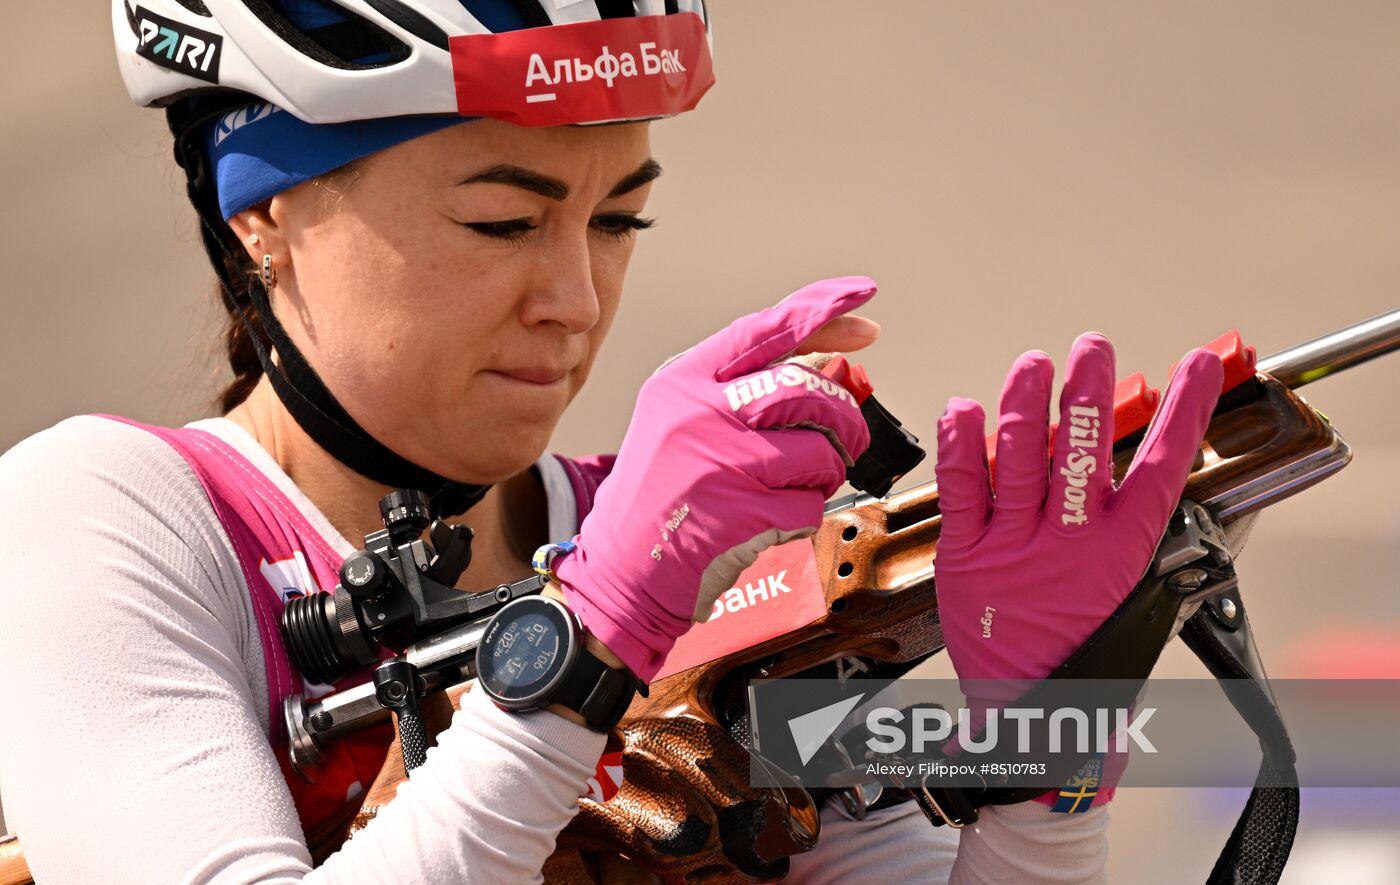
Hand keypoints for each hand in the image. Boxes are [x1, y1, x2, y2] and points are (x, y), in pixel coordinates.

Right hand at [556, 278, 878, 680]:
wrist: (620, 569)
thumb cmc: (661, 492)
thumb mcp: (681, 418)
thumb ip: (746, 387)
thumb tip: (836, 365)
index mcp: (683, 380)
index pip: (766, 328)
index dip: (822, 308)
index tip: (864, 294)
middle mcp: (699, 412)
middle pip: (807, 389)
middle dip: (841, 416)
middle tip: (842, 437)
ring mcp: (721, 463)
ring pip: (820, 449)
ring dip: (821, 472)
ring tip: (784, 486)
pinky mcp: (742, 513)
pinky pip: (810, 503)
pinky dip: (801, 515)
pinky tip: (764, 521)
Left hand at [933, 334, 1220, 797]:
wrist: (1029, 713)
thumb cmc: (1079, 651)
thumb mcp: (1124, 591)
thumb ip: (1123, 528)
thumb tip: (1131, 467)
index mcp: (1121, 553)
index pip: (1162, 467)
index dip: (1184, 411)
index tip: (1199, 364)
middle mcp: (1070, 544)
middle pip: (1084, 450)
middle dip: (1088, 390)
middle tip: (1092, 347)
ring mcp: (1014, 547)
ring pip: (1020, 457)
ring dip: (1027, 402)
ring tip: (1033, 365)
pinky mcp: (964, 556)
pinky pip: (960, 486)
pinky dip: (960, 442)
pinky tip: (963, 408)